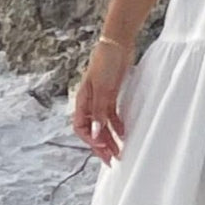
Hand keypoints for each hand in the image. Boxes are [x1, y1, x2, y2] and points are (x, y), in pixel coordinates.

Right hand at [72, 40, 133, 165]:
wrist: (117, 44)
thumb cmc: (106, 63)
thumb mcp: (103, 89)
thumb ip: (100, 111)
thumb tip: (97, 133)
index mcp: (82, 100)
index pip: (81, 127)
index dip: (91, 140)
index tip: (103, 148)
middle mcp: (89, 102)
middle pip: (92, 129)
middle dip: (101, 145)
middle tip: (112, 160)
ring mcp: (100, 99)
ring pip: (102, 125)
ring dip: (109, 138)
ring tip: (119, 152)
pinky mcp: (111, 95)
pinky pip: (111, 115)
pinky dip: (116, 126)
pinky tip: (123, 134)